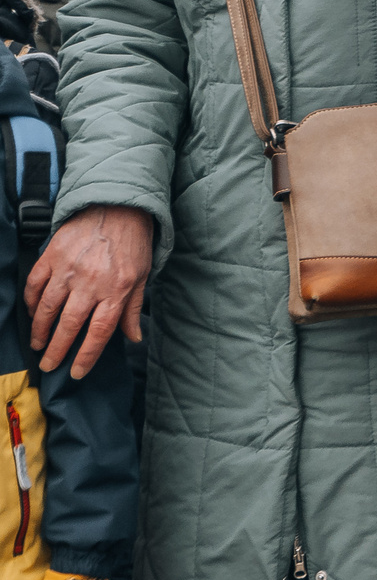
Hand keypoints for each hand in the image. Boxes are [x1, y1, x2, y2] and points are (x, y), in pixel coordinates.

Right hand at [26, 205, 150, 376]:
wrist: (117, 206)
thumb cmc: (133, 243)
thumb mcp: (143, 276)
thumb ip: (133, 309)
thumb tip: (134, 338)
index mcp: (117, 290)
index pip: (99, 333)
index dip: (86, 356)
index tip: (76, 372)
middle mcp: (91, 283)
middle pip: (69, 325)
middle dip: (56, 350)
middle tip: (48, 365)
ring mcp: (68, 270)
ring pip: (46, 309)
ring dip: (39, 330)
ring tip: (38, 344)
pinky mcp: (51, 256)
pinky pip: (35, 285)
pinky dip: (31, 302)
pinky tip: (32, 314)